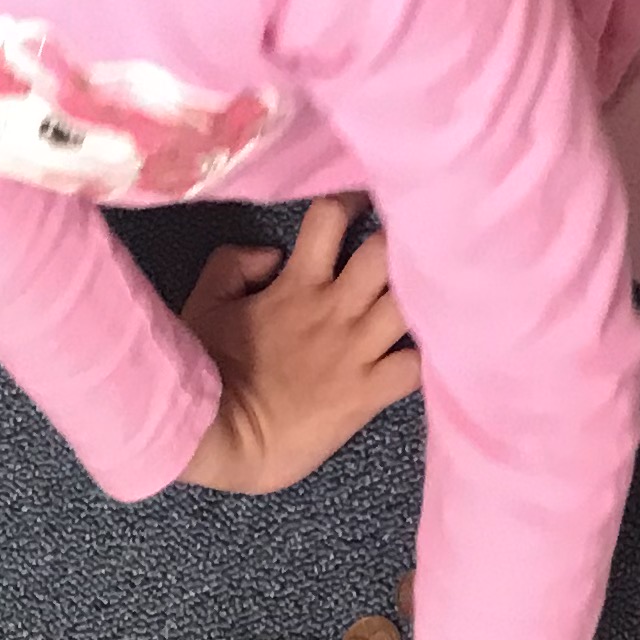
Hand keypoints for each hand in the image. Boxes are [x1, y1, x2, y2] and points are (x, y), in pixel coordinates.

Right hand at [177, 197, 422, 492]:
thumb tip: (273, 254)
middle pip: (386, 251)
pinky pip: (416, 365)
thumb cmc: (206, 369)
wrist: (219, 435)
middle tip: (412, 247)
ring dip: (424, 295)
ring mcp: (356, 349)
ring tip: (433, 294)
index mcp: (299, 282)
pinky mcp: (369, 392)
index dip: (351, 204)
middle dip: (402, 241)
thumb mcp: (206, 302)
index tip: (363, 206)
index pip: (331, 217)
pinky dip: (430, 356)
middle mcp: (336, 308)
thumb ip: (235, 264)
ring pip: (411, 301)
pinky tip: (433, 353)